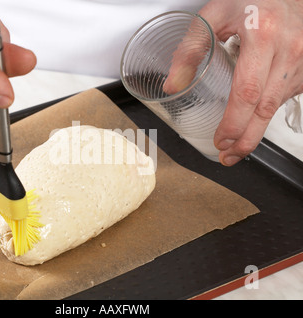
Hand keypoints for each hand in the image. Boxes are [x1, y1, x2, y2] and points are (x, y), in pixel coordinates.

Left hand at [199, 0, 302, 165]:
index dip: (233, 122)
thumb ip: (190, 49)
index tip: (219, 141)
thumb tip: (173, 85)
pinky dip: (266, 113)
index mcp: (262, 35)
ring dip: (255, 131)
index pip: (247, 91)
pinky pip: (284, 98)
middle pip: (265, 108)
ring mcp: (302, 60)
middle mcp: (289, 49)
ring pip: (276, 107)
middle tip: (228, 156)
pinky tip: (252, 121)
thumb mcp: (214, 16)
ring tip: (235, 146)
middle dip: (245, 139)